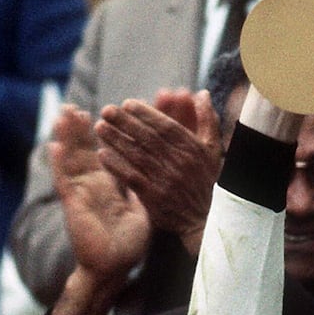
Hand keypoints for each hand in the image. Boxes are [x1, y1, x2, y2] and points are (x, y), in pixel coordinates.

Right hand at [50, 105, 150, 280]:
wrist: (116, 266)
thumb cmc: (129, 242)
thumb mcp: (142, 208)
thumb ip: (143, 188)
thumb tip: (153, 172)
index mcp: (111, 185)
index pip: (109, 152)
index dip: (109, 133)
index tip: (112, 112)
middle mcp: (94, 185)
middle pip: (86, 150)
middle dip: (83, 129)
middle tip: (79, 106)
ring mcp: (82, 192)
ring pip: (72, 159)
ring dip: (68, 136)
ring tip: (65, 114)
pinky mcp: (74, 204)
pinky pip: (64, 180)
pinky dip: (58, 163)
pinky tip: (54, 145)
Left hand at [95, 90, 222, 255]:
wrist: (202, 221)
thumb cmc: (205, 181)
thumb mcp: (213, 150)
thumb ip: (207, 120)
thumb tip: (201, 93)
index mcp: (194, 149)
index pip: (166, 126)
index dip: (145, 113)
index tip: (127, 103)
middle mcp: (180, 163)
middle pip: (148, 138)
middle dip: (125, 122)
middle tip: (106, 110)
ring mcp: (166, 181)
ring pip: (136, 155)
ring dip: (116, 140)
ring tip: (99, 127)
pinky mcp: (154, 198)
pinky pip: (131, 177)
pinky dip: (116, 165)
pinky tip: (102, 154)